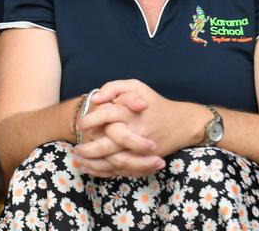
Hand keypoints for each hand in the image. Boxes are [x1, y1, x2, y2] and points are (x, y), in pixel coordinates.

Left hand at [74, 80, 204, 176]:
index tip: (80, 125)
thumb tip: (96, 99)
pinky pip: (124, 171)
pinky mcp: (145, 162)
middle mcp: (136, 132)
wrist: (181, 123)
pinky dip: (106, 172)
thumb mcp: (136, 86)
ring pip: (115, 163)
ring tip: (80, 161)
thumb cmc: (155, 103)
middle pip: (108, 146)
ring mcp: (141, 150)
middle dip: (89, 149)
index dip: (90, 120)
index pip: (106, 116)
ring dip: (94, 164)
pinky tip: (92, 169)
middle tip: (77, 149)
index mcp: (131, 113)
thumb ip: (113, 87)